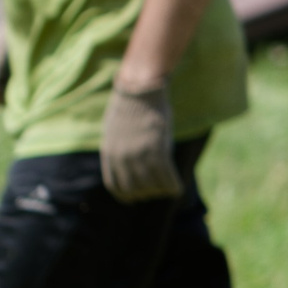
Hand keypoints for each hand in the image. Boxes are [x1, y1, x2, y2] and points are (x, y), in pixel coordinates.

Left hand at [99, 81, 182, 202]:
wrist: (140, 89)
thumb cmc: (130, 105)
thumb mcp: (114, 129)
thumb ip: (118, 148)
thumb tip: (124, 162)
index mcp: (110, 153)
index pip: (115, 185)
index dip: (126, 196)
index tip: (135, 198)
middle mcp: (123, 157)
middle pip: (135, 188)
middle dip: (147, 194)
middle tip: (158, 191)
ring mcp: (140, 154)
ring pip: (152, 185)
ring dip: (162, 191)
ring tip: (170, 190)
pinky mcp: (157, 149)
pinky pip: (166, 176)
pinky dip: (173, 185)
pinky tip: (178, 188)